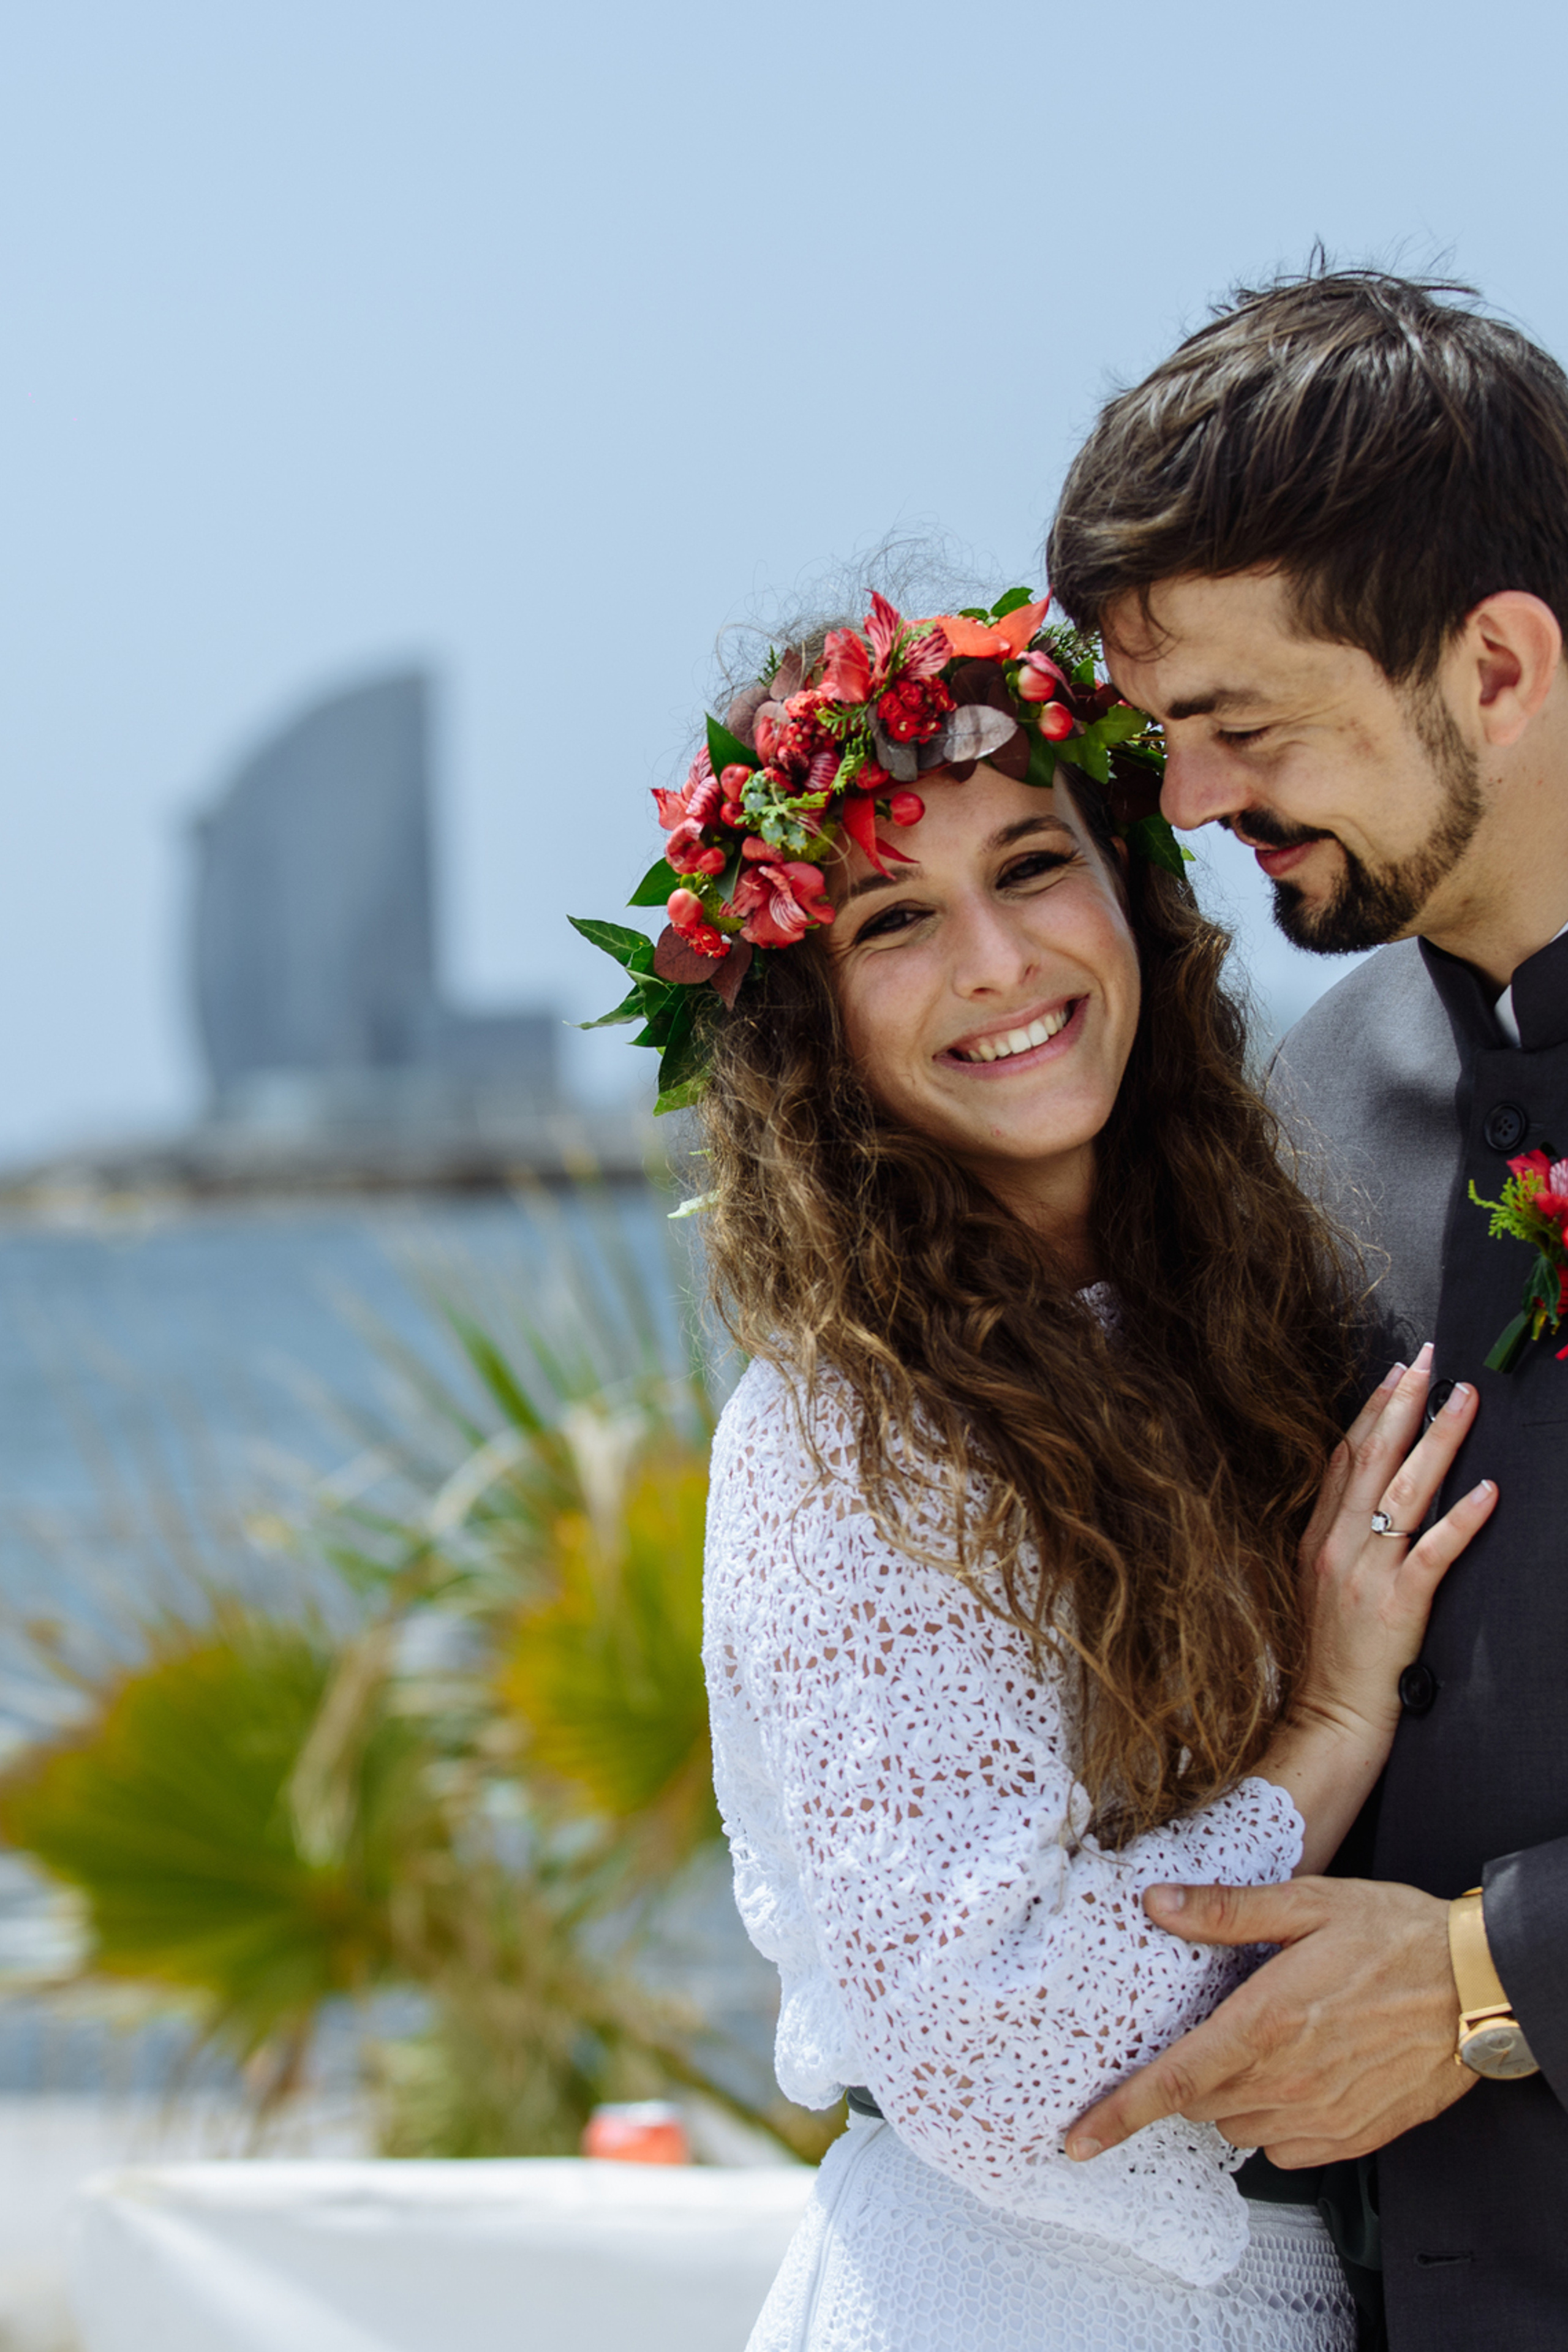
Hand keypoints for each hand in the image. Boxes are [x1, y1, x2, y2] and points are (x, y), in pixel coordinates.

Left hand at [1065, 1876, 1473, 2168]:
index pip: (1176, 2082)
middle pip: (1201, 2102)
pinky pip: (1284, 2147)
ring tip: (1264, 2040)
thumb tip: (1158, 1903)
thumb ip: (1227, 1911)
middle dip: (1189, 2073)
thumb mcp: (1307, 1903)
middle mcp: (1290, 2081)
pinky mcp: (1352, 2136)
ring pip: (1238, 2125)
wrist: (1475, 1985)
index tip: (1078, 2139)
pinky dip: (1274, 2117)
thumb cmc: (1393, 1935)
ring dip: (1232, 2092)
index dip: (1120, 2114)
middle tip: (1215, 2025)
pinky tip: (1297, 2072)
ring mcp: (1323, 2116)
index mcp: (1268, 2023)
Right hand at [1294, 1345, 1493, 1745]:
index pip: (1343, 1458)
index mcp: (1316, 1538)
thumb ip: (1332, 1538)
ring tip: (1464, 1400)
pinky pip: (1434, 1552)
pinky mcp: (1397, 1605)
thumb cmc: (1325, 1658)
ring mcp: (1364, 1573)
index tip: (1393, 1372)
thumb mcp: (1313, 1585)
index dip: (1369, 1410)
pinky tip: (1488, 1490)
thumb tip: (1360, 1496)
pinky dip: (1462, 1518)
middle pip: (1372, 1459)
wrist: (1325, 1719)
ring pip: (1405, 1492)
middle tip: (1427, 1360)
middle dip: (1402, 1404)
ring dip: (1438, 1441)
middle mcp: (1336, 1546)